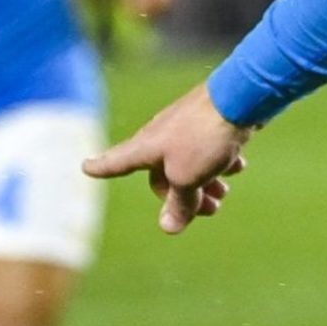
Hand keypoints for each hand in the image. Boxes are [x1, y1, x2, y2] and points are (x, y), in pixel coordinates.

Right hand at [84, 81, 250, 234]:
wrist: (240, 97)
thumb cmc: (204, 137)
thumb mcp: (188, 178)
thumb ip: (179, 204)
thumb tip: (169, 228)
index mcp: (145, 147)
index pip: (116, 162)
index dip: (101, 167)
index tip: (86, 166)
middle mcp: (161, 136)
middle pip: (162, 175)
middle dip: (184, 197)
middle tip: (212, 208)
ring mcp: (186, 128)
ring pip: (190, 164)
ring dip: (205, 184)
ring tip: (223, 194)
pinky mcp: (209, 123)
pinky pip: (208, 150)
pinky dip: (220, 162)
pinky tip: (238, 167)